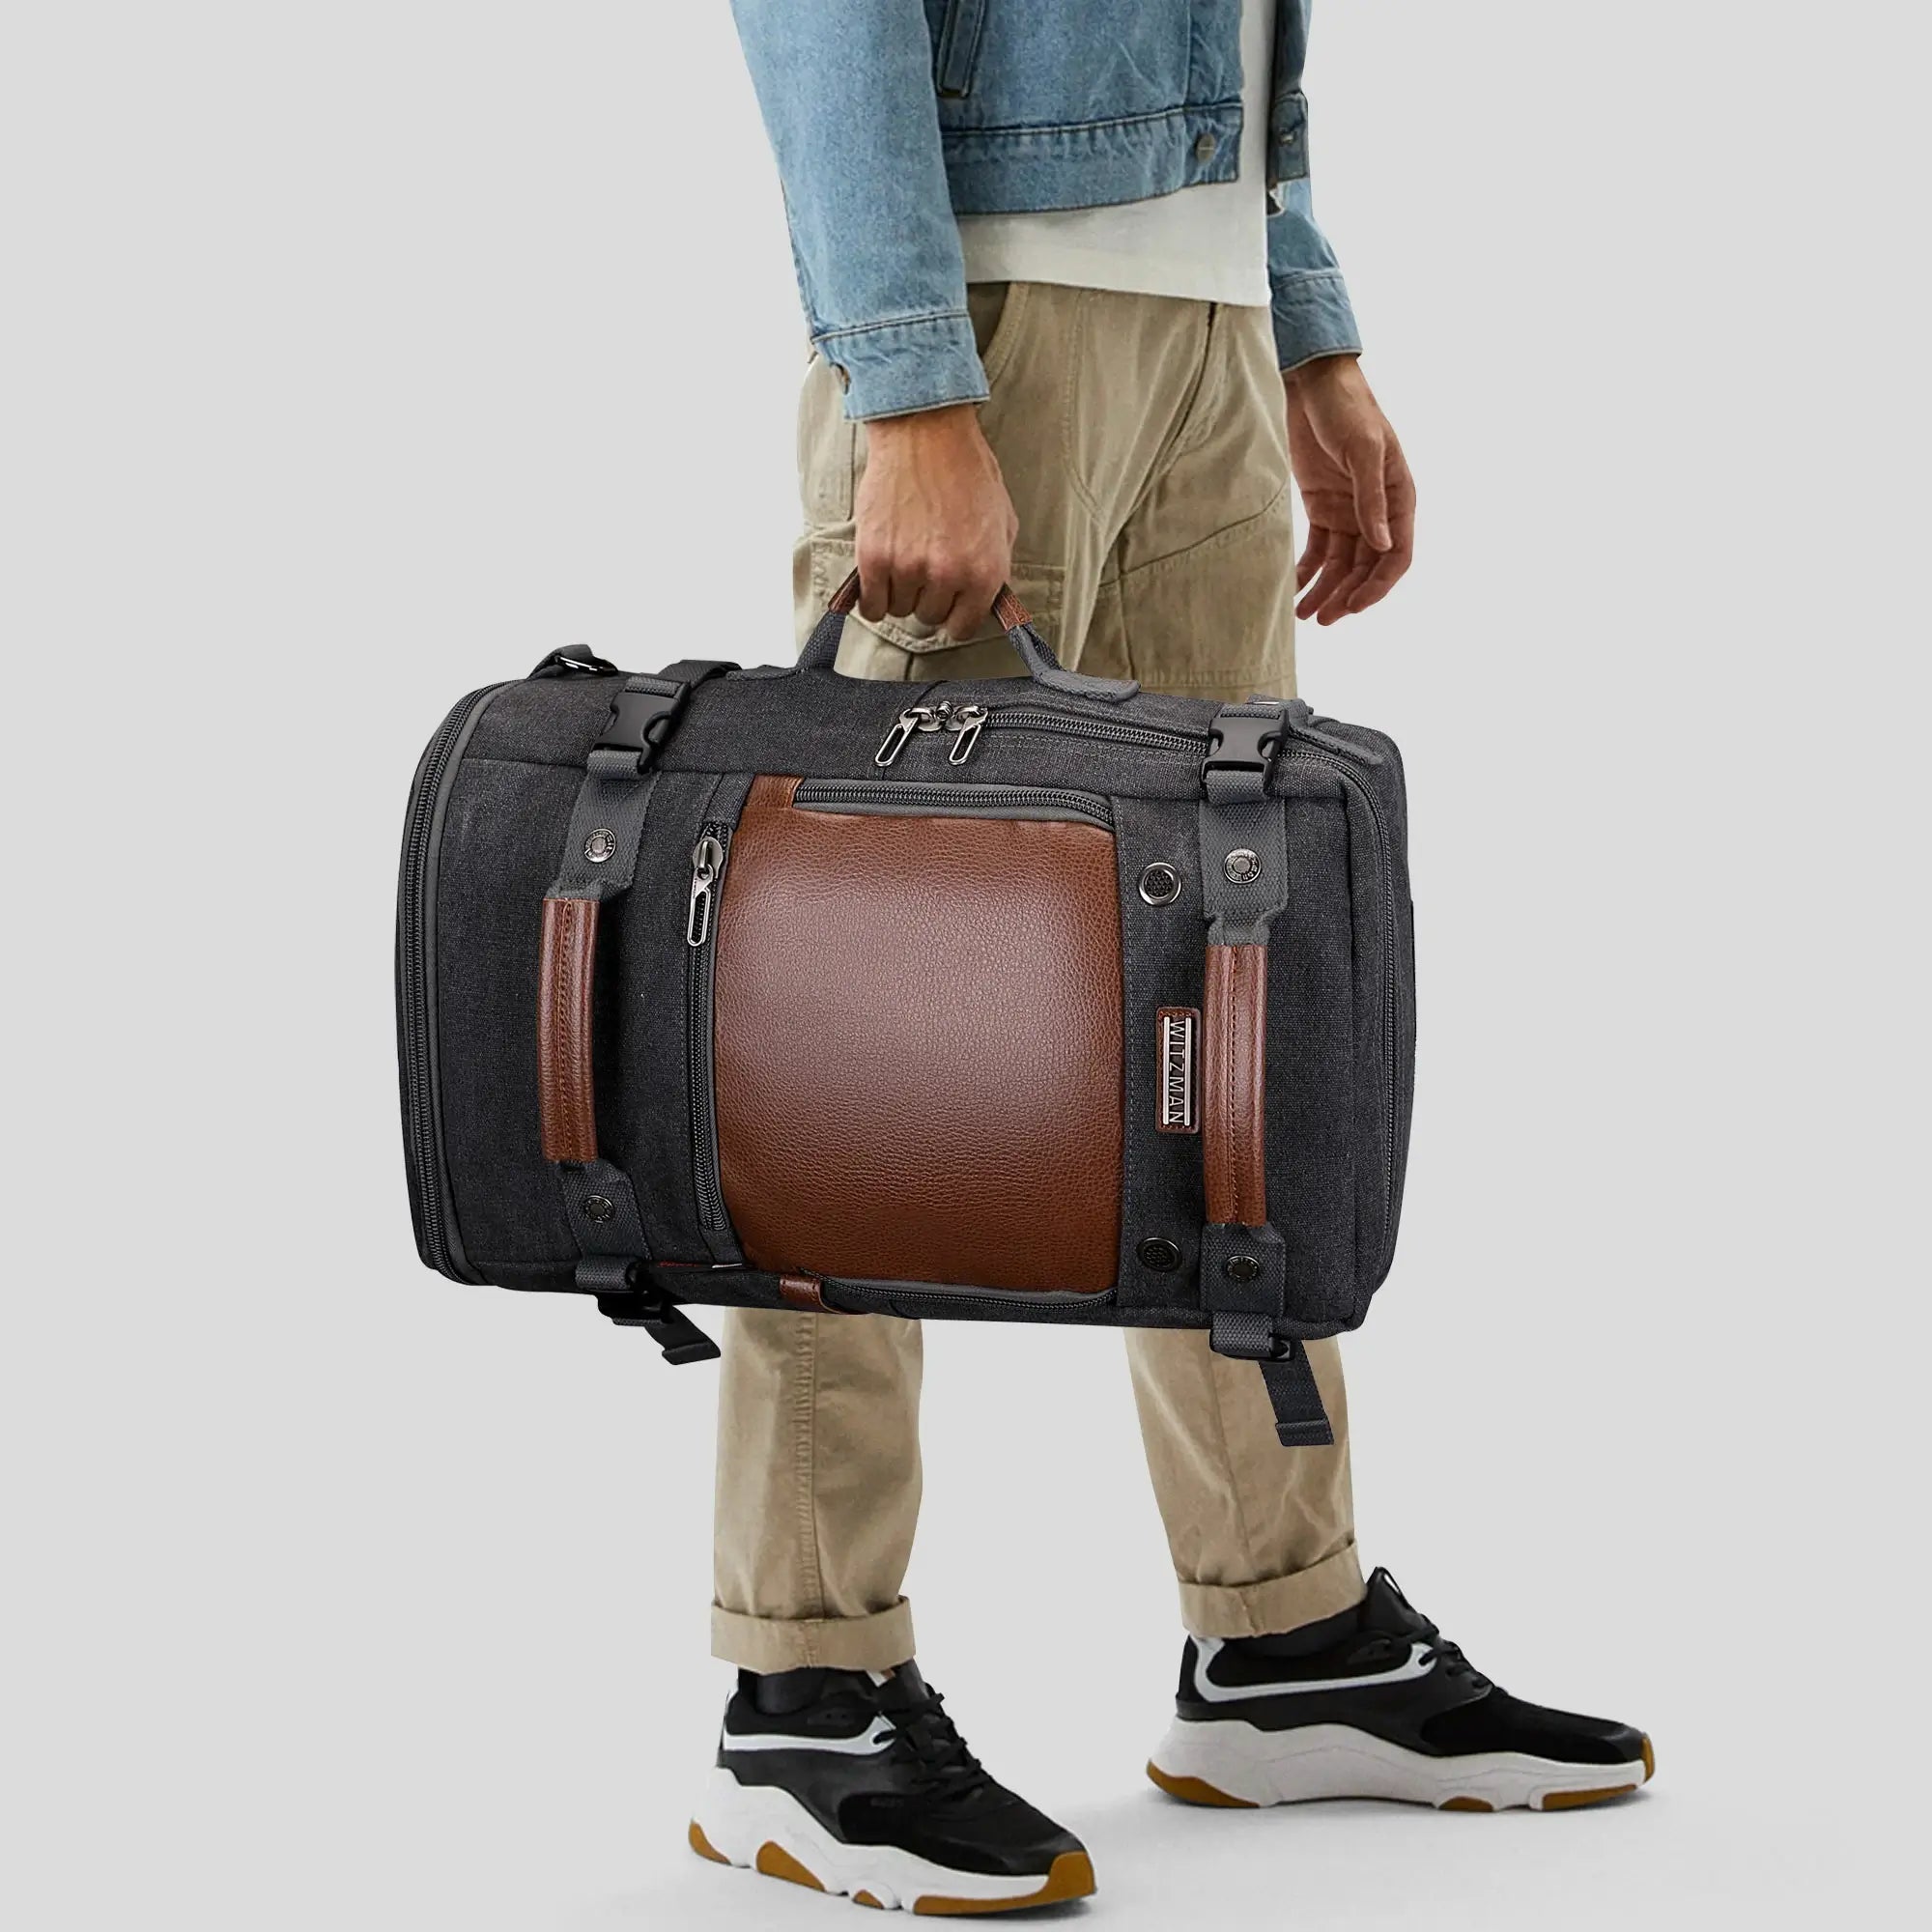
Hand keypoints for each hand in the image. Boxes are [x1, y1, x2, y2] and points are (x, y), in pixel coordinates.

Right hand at [854, 404, 1018, 638]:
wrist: (925, 432)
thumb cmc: (966, 470)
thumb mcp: (1003, 521)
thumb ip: (996, 565)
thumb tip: (989, 600)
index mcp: (985, 571)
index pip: (964, 627)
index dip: (956, 615)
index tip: (949, 604)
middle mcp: (948, 575)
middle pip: (929, 617)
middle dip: (929, 597)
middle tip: (926, 567)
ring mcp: (908, 568)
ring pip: (899, 610)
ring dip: (901, 591)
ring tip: (904, 559)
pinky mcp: (874, 557)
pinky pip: (870, 606)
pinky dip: (873, 598)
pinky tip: (880, 579)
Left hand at [1284, 356, 1415, 623]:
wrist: (1314, 386)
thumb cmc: (1349, 410)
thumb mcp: (1363, 450)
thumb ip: (1371, 498)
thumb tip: (1383, 544)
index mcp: (1399, 499)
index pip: (1396, 556)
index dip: (1378, 586)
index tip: (1353, 606)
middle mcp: (1377, 512)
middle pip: (1366, 568)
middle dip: (1346, 596)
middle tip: (1322, 620)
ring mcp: (1349, 512)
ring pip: (1341, 565)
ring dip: (1325, 591)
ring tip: (1304, 615)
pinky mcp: (1322, 509)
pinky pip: (1318, 550)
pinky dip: (1307, 571)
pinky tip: (1293, 589)